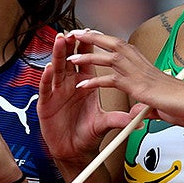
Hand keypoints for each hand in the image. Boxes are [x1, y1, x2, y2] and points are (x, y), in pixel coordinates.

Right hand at [38, 31, 137, 168]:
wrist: (74, 151)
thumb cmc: (87, 135)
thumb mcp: (104, 125)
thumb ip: (119, 119)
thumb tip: (138, 118)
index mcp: (84, 85)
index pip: (85, 61)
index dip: (86, 47)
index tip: (89, 32)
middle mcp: (69, 86)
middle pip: (68, 60)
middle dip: (69, 45)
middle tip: (72, 31)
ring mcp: (57, 93)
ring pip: (56, 70)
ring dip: (57, 55)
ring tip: (60, 42)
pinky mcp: (46, 104)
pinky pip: (45, 89)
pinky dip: (47, 79)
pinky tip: (48, 69)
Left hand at [63, 29, 183, 128]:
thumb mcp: (158, 106)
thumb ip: (145, 108)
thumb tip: (137, 112)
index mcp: (144, 65)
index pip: (120, 47)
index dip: (103, 41)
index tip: (89, 36)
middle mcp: (140, 65)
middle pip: (112, 44)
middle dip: (91, 38)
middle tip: (74, 33)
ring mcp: (139, 74)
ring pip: (109, 57)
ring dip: (88, 56)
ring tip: (70, 55)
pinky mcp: (138, 86)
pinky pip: (112, 80)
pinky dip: (95, 82)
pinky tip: (82, 85)